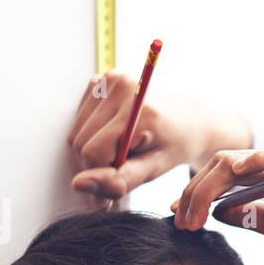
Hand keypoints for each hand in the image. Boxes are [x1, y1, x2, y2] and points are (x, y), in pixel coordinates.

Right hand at [66, 71, 249, 200]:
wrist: (187, 120)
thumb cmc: (173, 147)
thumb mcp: (154, 170)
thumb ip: (119, 180)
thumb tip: (78, 184)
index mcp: (139, 111)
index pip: (93, 153)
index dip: (101, 174)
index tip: (119, 182)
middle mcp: (121, 87)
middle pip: (80, 143)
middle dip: (97, 163)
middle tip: (124, 164)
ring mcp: (109, 80)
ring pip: (75, 133)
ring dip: (94, 150)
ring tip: (123, 150)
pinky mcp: (100, 80)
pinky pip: (79, 120)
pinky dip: (92, 134)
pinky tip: (115, 135)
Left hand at [171, 146, 263, 264]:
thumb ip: (252, 216)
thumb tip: (219, 212)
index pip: (232, 170)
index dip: (200, 191)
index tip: (180, 214)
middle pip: (224, 163)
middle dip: (192, 192)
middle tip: (177, 221)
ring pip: (227, 163)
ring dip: (198, 192)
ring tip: (186, 221)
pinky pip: (247, 168)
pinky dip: (220, 183)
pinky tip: (205, 207)